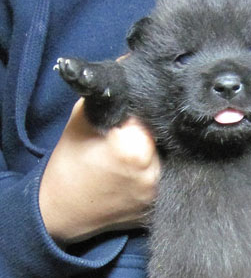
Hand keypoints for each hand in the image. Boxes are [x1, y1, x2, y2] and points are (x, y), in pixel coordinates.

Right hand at [39, 99, 159, 244]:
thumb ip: (112, 93)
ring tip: (126, 161)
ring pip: (163, 163)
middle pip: (162, 141)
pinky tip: (128, 179)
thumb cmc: (68, 163)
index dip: (139, 114)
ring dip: (151, 158)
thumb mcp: (83, 116)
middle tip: (124, 142)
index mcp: (136, 149)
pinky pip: (158, 185)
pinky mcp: (153, 211)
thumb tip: (132, 66)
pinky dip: (148, 179)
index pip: (152, 117)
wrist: (60, 210)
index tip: (125, 120)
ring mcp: (155, 196)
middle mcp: (151, 174)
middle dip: (148, 137)